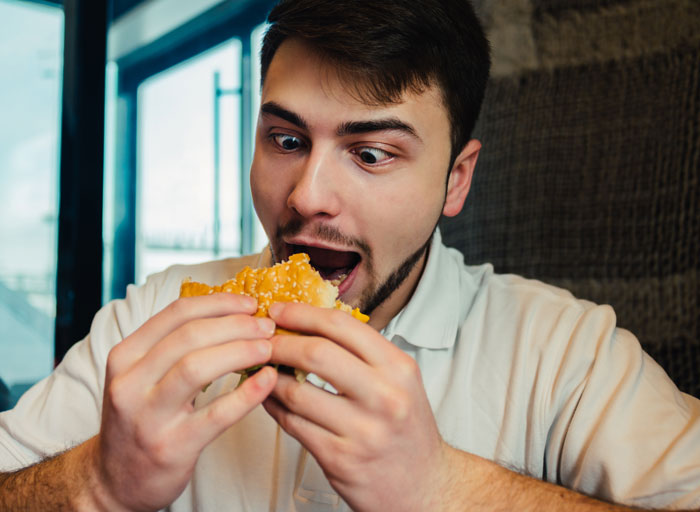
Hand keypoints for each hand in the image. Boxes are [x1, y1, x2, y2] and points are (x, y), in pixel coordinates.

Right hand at [90, 293, 277, 510]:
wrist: (114, 480)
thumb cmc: (140, 418)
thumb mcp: (140, 375)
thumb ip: (174, 345)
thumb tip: (231, 313)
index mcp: (125, 355)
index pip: (176, 313)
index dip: (219, 303)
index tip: (250, 304)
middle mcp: (130, 382)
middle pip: (190, 336)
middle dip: (236, 325)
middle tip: (266, 326)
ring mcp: (148, 416)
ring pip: (197, 367)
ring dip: (240, 351)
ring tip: (268, 348)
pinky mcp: (171, 446)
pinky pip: (216, 414)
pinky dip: (246, 394)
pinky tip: (267, 381)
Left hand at [263, 302, 449, 511]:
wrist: (425, 486)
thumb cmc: (407, 429)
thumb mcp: (401, 381)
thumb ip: (363, 354)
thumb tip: (311, 325)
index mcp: (398, 368)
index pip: (342, 326)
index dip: (303, 313)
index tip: (279, 309)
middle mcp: (384, 396)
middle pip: (316, 353)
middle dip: (280, 342)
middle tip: (263, 340)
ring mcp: (362, 430)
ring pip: (297, 391)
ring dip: (271, 378)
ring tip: (263, 370)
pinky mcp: (340, 458)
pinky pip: (293, 424)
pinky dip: (274, 407)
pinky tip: (270, 398)